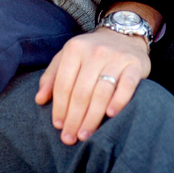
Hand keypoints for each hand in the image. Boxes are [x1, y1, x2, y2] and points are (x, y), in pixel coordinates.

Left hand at [34, 29, 150, 144]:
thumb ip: (52, 76)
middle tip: (70, 138)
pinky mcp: (135, 65)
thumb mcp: (67, 57)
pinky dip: (119, 101)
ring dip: (92, 117)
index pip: (64, 84)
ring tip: (85, 134)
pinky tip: (111, 115)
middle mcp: (95, 52)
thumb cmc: (90, 51)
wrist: (123, 34)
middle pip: (81, 92)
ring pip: (102, 92)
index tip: (58, 125)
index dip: (59, 107)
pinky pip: (127, 86)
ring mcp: (116, 58)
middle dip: (74, 118)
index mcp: (74, 49)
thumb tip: (39, 100)